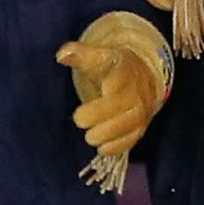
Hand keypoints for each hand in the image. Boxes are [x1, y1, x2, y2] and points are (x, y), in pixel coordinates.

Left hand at [55, 13, 171, 164]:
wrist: (143, 74)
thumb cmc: (112, 67)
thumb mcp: (98, 56)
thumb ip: (80, 55)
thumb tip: (61, 55)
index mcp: (124, 75)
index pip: (116, 88)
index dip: (99, 104)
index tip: (79, 114)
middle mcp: (136, 95)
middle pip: (124, 111)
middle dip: (102, 121)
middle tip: (80, 121)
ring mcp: (141, 112)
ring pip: (130, 128)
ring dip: (110, 136)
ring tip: (90, 138)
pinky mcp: (141, 127)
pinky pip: (133, 139)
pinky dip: (119, 147)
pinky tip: (102, 149)